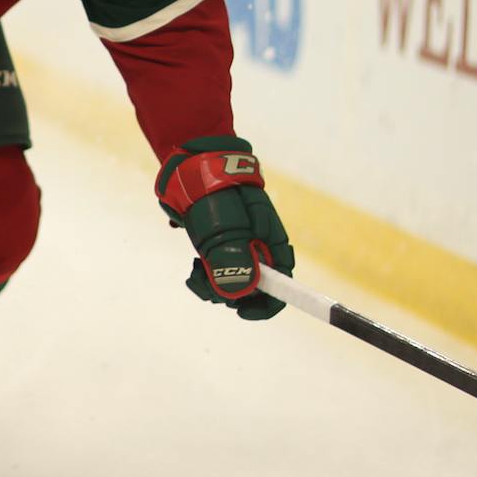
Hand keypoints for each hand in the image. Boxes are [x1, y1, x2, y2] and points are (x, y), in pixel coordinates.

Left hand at [155, 136, 294, 320]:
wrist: (196, 165)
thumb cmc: (215, 195)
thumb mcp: (224, 231)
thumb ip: (233, 264)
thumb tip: (236, 295)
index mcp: (272, 246)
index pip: (283, 288)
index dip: (265, 306)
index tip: (240, 311)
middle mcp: (260, 250)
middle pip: (252, 291)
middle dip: (228, 294)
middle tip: (203, 279)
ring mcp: (240, 248)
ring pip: (231, 284)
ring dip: (211, 285)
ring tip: (195, 269)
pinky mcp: (221, 246)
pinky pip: (217, 273)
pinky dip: (204, 276)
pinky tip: (194, 264)